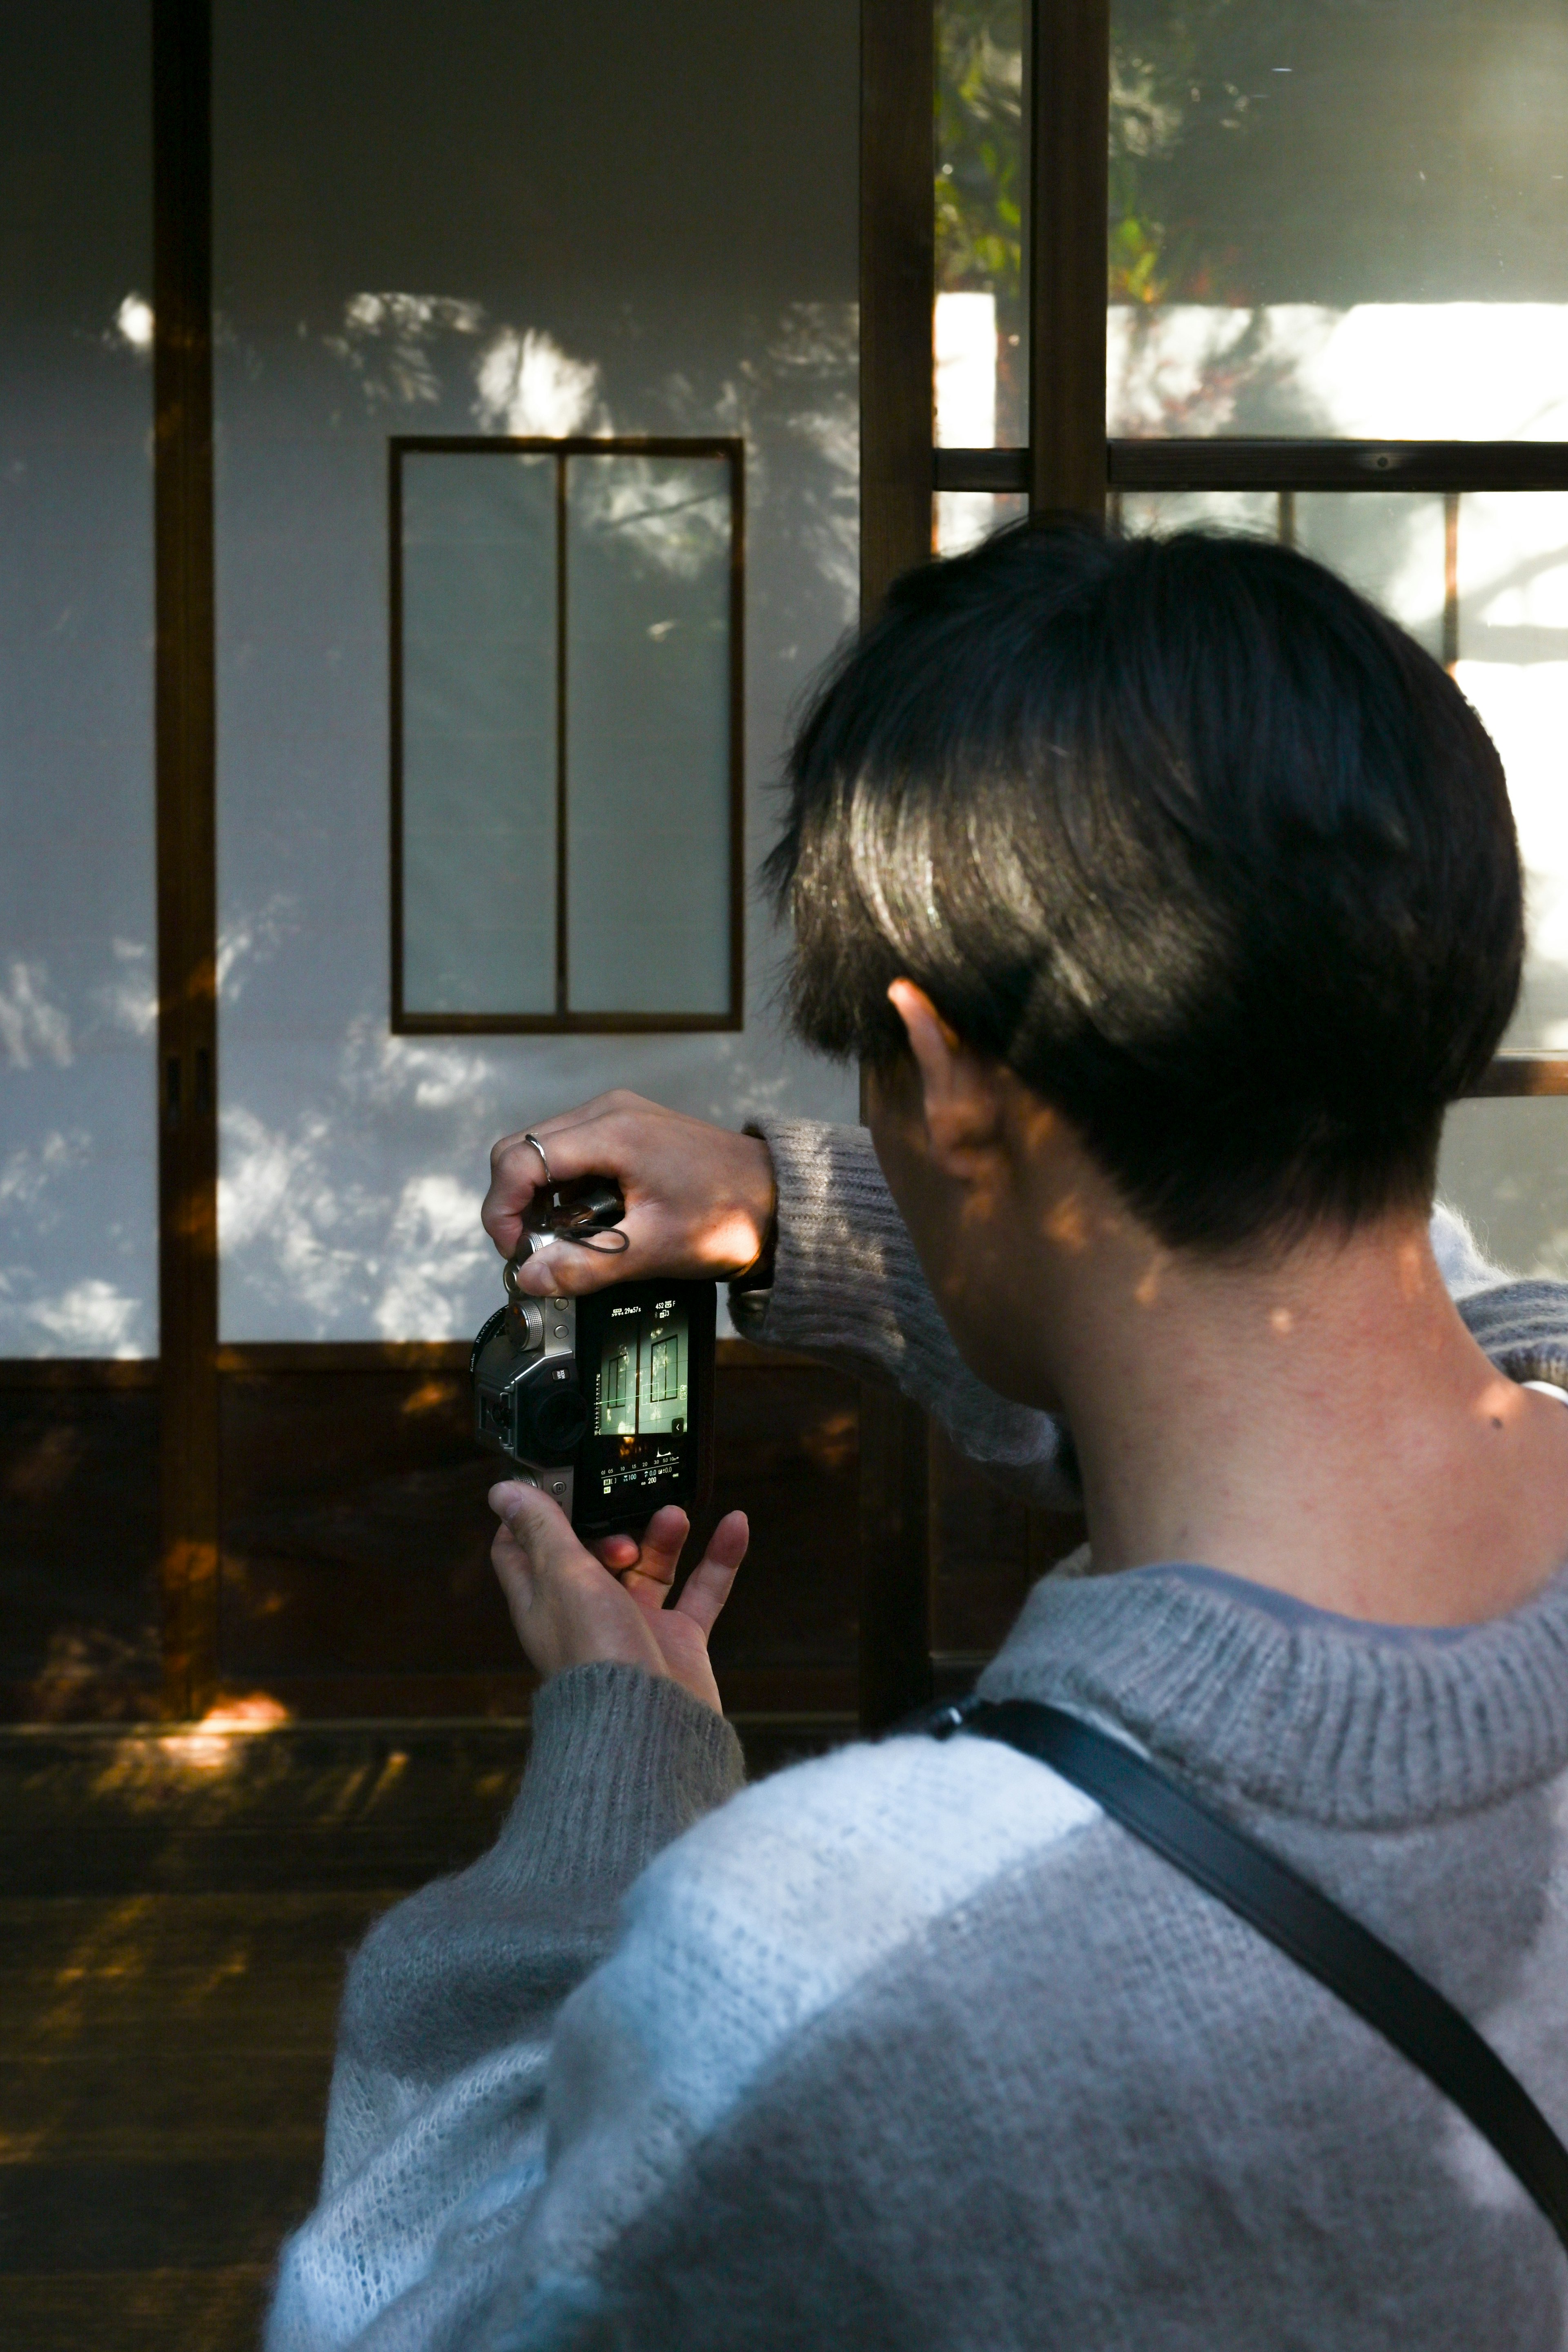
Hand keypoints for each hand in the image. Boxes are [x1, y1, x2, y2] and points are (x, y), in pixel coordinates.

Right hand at [482, 1091, 775, 1297]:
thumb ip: (585, 1265)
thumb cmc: (729, 1216)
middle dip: (515, 1203)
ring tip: (562, 1240)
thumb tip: (529, 1278)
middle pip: (522, 1149)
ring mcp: (619, 1115)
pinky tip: (586, 1221)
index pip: (519, 1159)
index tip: (514, 1251)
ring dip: (539, 1197)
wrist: (781, 1200)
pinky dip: (564, 1188)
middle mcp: (608, 1111)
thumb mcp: (653, 1250)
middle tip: (534, 1251)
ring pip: (543, 1151)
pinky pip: (572, 1152)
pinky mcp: (629, 1129)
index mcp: (612, 1131)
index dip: (503, 1209)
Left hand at [490, 1482, 748, 1712]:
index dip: (534, 1514)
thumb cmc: (594, 1655)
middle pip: (593, 1552)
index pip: (523, 1549)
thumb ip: (541, 1530)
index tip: (558, 1483)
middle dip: (611, 1525)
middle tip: (623, 1528)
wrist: (647, 1728)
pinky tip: (735, 1525)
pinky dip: (719, 1559)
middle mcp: (586, 1612)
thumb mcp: (562, 1577)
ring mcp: (634, 1627)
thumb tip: (501, 1491)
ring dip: (663, 1535)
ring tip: (675, 1515)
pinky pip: (702, 1591)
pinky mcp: (678, 1641)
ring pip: (650, 1566)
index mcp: (545, 1599)